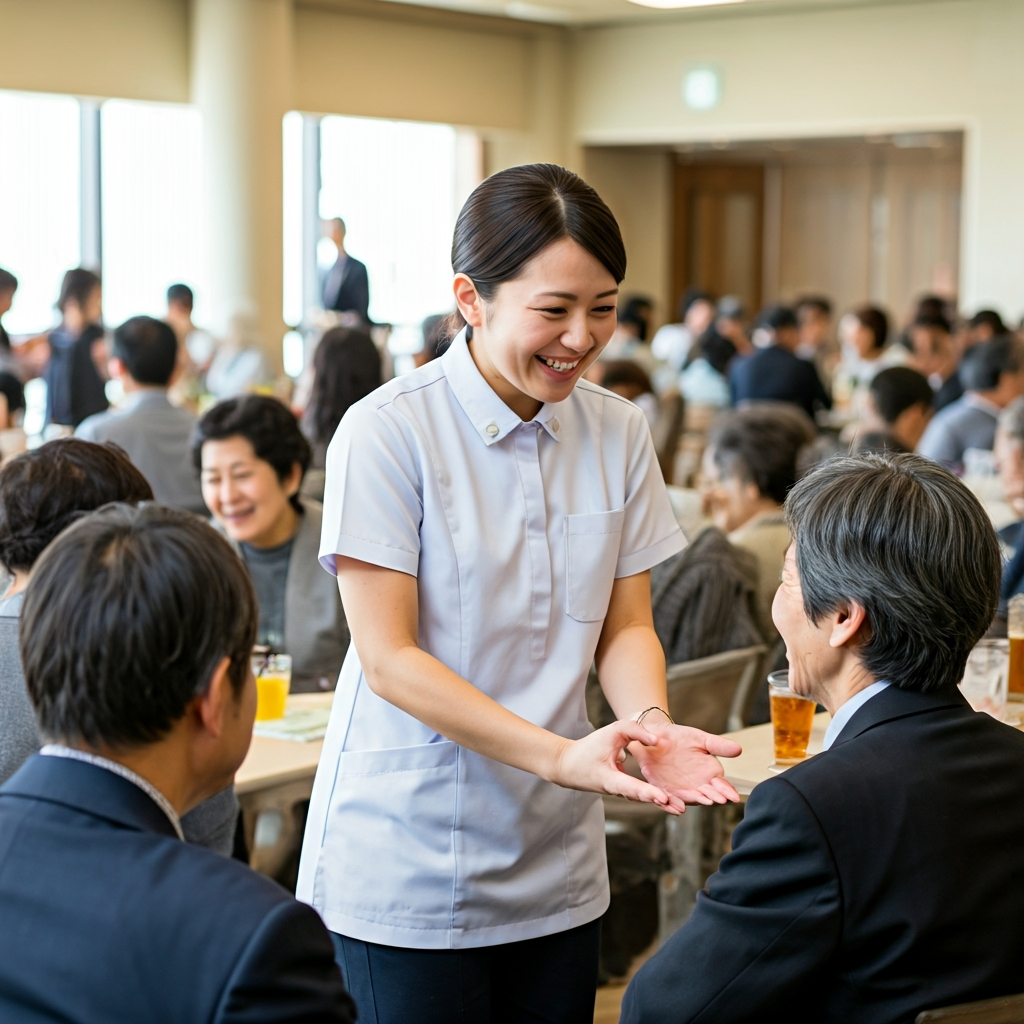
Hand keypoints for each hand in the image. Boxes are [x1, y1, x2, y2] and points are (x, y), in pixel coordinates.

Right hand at [551, 721, 684, 813]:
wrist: (568, 766)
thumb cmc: (588, 749)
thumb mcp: (609, 733)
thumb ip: (633, 731)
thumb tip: (655, 740)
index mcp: (611, 779)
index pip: (632, 787)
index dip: (648, 792)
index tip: (663, 798)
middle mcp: (618, 789)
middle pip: (642, 797)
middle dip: (661, 804)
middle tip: (680, 809)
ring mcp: (621, 791)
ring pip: (643, 798)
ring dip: (662, 804)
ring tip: (680, 809)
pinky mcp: (623, 790)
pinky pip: (641, 794)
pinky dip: (654, 798)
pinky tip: (671, 802)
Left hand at [630, 723, 741, 805]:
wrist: (656, 736)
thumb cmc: (682, 737)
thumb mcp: (700, 739)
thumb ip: (718, 746)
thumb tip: (739, 749)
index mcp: (710, 774)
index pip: (721, 786)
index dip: (726, 790)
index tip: (732, 796)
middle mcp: (698, 785)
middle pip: (708, 794)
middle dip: (713, 797)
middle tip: (720, 800)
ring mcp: (681, 790)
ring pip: (689, 799)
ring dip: (695, 800)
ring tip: (702, 801)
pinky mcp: (664, 790)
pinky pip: (668, 800)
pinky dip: (672, 804)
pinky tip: (677, 808)